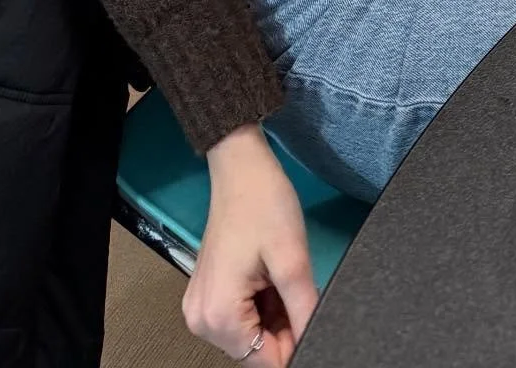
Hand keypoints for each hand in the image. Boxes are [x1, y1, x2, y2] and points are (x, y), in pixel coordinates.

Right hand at [186, 126, 317, 362]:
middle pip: (256, 350)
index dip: (295, 344)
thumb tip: (315, 344)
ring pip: (250, 335)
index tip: (308, 313)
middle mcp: (201, 320)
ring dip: (273, 317)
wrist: (240, 167)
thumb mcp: (292, 260)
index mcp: (218, 316)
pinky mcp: (207, 294)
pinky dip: (261, 306)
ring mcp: (200, 307)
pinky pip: (240, 319)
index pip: (266, 362)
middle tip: (296, 289)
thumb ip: (305, 312)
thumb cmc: (264, 205)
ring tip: (282, 279)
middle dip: (284, 329)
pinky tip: (270, 278)